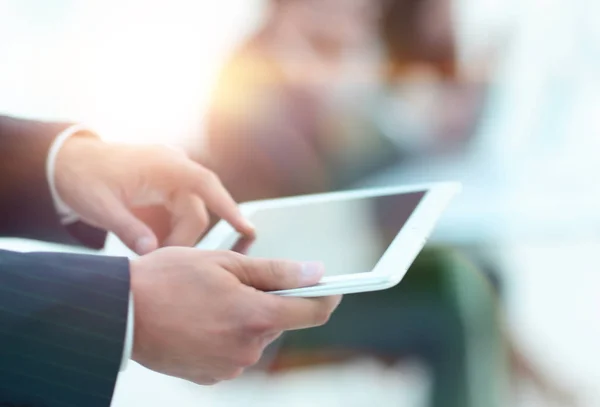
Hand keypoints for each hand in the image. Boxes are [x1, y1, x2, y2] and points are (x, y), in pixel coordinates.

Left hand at [55, 136, 253, 253]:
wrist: (68, 162)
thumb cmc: (83, 177)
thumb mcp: (100, 206)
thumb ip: (127, 229)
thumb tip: (152, 252)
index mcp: (164, 165)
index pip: (206, 186)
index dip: (229, 208)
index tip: (248, 229)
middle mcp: (174, 167)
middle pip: (196, 211)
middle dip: (184, 240)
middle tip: (161, 261)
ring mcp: (172, 176)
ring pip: (190, 214)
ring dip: (177, 237)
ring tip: (153, 253)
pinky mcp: (166, 185)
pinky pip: (179, 212)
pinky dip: (171, 230)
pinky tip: (153, 242)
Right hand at [130, 248, 340, 383]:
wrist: (120, 312)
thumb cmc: (168, 279)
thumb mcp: (225, 263)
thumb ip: (276, 271)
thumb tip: (316, 273)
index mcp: (254, 316)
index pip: (312, 312)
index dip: (326, 297)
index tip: (332, 287)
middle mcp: (246, 347)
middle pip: (279, 320)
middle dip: (269, 300)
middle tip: (237, 282)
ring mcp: (228, 366)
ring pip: (255, 335)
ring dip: (245, 317)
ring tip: (211, 300)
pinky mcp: (211, 376)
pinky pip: (234, 351)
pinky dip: (227, 334)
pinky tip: (202, 319)